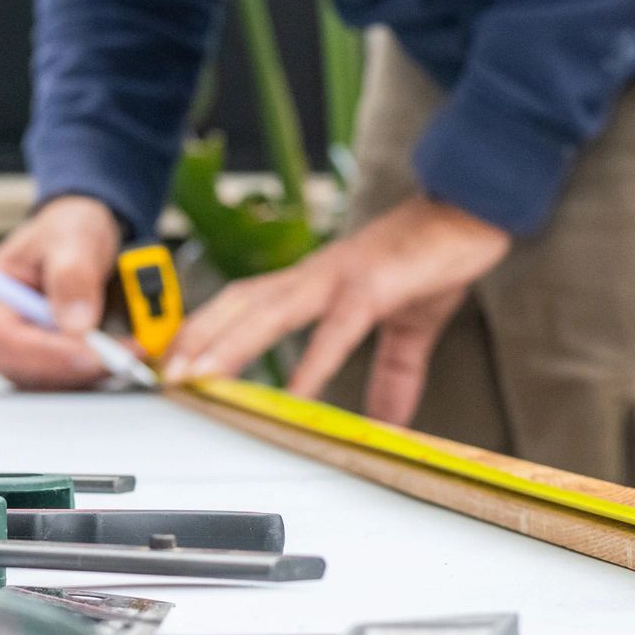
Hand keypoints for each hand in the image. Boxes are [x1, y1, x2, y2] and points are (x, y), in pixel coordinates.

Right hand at [0, 195, 122, 391]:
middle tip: (123, 358)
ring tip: (125, 352)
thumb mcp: (73, 240)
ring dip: (84, 373)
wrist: (74, 237)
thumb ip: (73, 276)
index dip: (52, 354)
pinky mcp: (26, 360)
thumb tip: (76, 323)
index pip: (7, 341)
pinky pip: (53, 379)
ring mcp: (1, 349)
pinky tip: (112, 355)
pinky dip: (85, 372)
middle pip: (22, 368)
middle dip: (74, 367)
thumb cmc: (65, 231)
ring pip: (40, 380)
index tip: (97, 355)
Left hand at [163, 197, 510, 424]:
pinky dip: (313, 363)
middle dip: (198, 336)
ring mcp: (342, 278)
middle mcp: (317, 275)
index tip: (174, 357)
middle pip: (241, 303)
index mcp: (316, 281)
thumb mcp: (409, 326)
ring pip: (270, 310)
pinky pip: (336, 330)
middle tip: (163, 373)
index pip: (246, 301)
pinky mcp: (375, 287)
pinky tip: (296, 393)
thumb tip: (388, 421)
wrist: (471, 213)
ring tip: (200, 377)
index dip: (206, 326)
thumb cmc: (433, 257)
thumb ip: (393, 374)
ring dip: (230, 343)